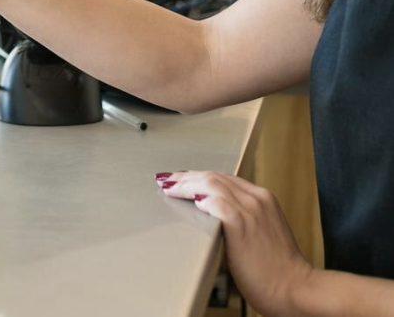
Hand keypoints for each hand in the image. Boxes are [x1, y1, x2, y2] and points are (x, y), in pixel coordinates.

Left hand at [156, 170, 313, 314]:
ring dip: (185, 184)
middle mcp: (257, 199)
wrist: (297, 289)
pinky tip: (187, 201)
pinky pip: (216, 203)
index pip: (224, 178)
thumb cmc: (278, 268)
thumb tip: (213, 213)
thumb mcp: (263, 232)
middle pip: (214, 176)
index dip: (199, 176)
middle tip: (167, 180)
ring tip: (169, 188)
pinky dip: (199, 198)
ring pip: (210, 184)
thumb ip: (243, 218)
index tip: (182, 178)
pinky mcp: (243, 224)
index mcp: (263, 198)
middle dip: (187, 176)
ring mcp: (251, 210)